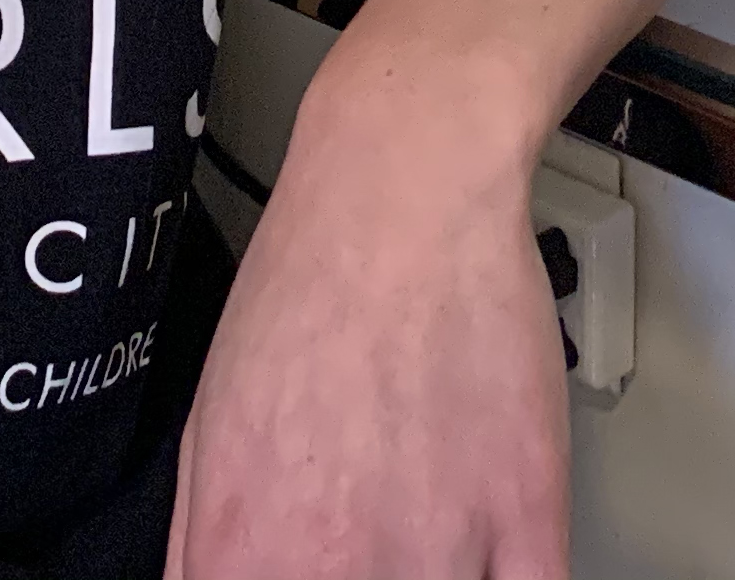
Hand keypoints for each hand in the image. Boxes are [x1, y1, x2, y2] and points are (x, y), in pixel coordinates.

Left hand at [166, 59, 570, 578]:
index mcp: (243, 553)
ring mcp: (437, 552)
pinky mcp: (528, 516)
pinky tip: (496, 554)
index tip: (311, 568)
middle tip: (375, 542)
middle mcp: (336, 568)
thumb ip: (211, 546)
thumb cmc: (308, 285)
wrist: (400, 193)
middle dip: (364, 577)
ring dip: (437, 572)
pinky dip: (514, 578)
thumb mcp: (205, 430)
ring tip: (432, 529)